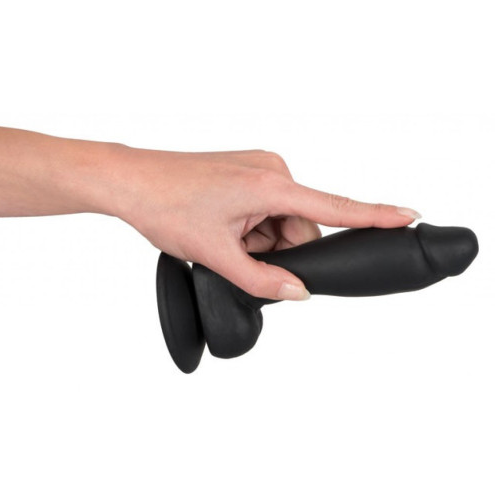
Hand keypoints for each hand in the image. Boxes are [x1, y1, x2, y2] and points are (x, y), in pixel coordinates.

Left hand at [113, 147, 420, 300]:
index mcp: (271, 185)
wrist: (130, 181)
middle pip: (301, 227)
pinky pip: (267, 210)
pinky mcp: (247, 175)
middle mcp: (272, 171)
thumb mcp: (216, 253)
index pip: (335, 206)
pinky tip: (224, 231)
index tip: (409, 215)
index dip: (375, 215)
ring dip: (262, 241)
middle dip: (280, 251)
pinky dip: (254, 229)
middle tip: (238, 258)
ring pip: (282, 222)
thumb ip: (261, 280)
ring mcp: (259, 171)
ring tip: (223, 242)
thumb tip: (299, 293)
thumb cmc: (166, 206)